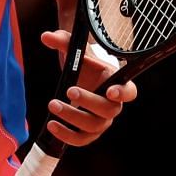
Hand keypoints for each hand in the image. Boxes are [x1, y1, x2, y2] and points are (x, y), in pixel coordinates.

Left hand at [37, 29, 136, 147]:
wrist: (78, 81)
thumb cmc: (82, 65)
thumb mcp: (75, 51)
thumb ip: (63, 41)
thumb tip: (46, 36)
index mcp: (115, 83)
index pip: (129, 92)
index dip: (123, 93)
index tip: (110, 91)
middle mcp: (112, 105)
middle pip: (108, 110)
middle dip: (88, 102)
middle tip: (68, 90)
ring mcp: (101, 121)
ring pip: (93, 126)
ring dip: (72, 117)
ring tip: (53, 105)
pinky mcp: (88, 133)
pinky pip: (81, 139)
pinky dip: (66, 135)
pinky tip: (52, 125)